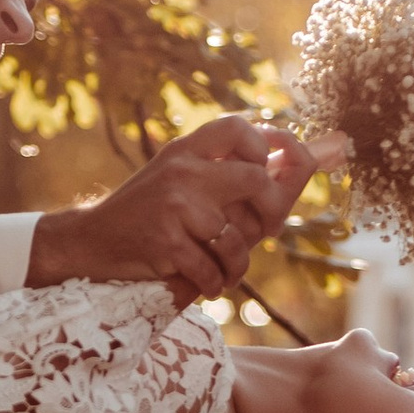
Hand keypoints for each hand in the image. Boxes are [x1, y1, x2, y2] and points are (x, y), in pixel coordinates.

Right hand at [27, 121, 349, 308]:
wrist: (90, 243)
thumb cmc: (150, 214)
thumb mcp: (187, 181)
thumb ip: (242, 173)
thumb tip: (324, 153)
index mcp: (187, 149)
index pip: (241, 128)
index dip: (269, 146)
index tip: (269, 169)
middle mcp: (182, 169)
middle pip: (255, 183)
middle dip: (270, 214)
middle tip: (264, 232)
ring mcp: (173, 204)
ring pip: (237, 238)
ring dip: (237, 265)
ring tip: (222, 269)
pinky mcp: (165, 241)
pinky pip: (214, 269)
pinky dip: (214, 283)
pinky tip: (203, 283)